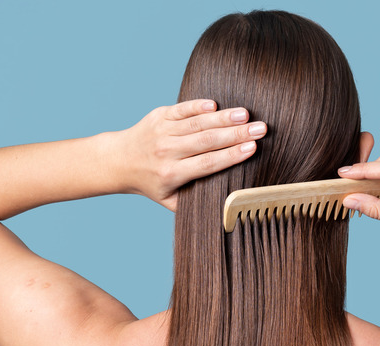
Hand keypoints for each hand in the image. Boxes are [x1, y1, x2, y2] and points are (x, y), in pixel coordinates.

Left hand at [117, 99, 266, 210]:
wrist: (118, 161)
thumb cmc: (151, 183)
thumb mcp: (170, 200)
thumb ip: (194, 202)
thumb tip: (227, 207)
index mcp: (171, 173)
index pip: (207, 163)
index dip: (231, 155)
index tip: (252, 148)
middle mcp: (166, 151)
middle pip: (206, 141)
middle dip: (236, 134)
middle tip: (260, 128)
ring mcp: (162, 131)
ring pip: (197, 123)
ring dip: (223, 118)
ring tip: (246, 114)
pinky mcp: (159, 115)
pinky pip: (182, 109)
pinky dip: (198, 106)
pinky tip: (216, 105)